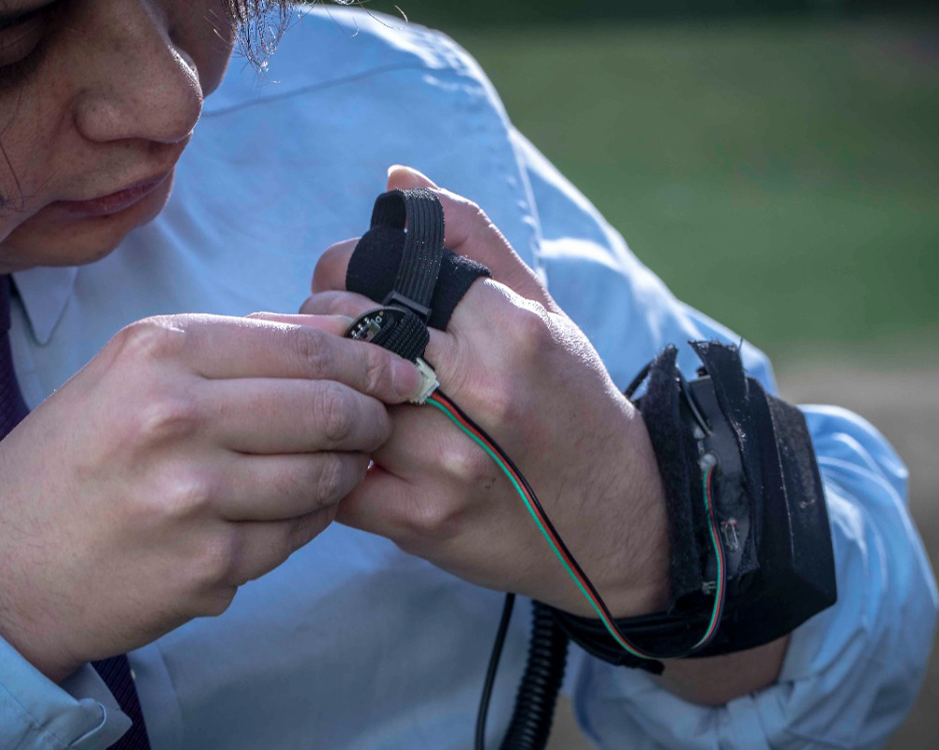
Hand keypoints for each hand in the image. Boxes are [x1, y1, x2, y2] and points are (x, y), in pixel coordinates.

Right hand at [0, 313, 424, 681]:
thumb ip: (234, 346)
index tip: (402, 367)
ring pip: (325, 476)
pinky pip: (300, 534)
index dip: (372, 357)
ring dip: (349, 470)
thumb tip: (341, 333)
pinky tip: (301, 507)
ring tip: (343, 464)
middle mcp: (177, 418)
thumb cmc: (71, 461)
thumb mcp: (131, 372)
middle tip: (384, 420)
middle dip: (375, 414)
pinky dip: (315, 518)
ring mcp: (195, 497)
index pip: (306, 346)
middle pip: (329, 408)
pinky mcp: (209, 565)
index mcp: (159, 353)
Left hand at [301, 167, 670, 618]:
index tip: (349, 286)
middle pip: (349, 330)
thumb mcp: (540, 309)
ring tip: (342, 388)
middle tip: (336, 336)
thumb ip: (470, 240)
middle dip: (326, 326)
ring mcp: (447, 464)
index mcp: (509, 331)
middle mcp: (479, 394)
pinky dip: (330, 457)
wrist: (614, 521)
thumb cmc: (571, 403)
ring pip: (336, 402)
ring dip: (325, 392)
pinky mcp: (418, 521)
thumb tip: (398, 180)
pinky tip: (351, 447)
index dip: (345, 271)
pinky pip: (335, 475)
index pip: (381, 273)